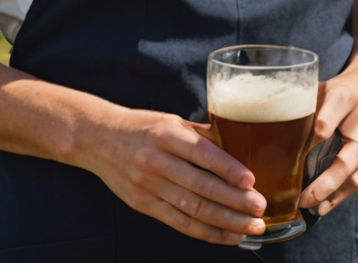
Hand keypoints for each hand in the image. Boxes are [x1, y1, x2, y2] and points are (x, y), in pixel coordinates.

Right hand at [76, 106, 268, 244]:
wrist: (97, 139)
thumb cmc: (142, 128)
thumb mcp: (172, 121)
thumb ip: (204, 135)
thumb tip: (243, 144)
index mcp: (166, 135)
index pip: (202, 154)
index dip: (228, 169)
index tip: (252, 181)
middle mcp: (156, 161)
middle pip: (200, 187)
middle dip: (235, 201)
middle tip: (260, 208)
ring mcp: (147, 186)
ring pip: (193, 209)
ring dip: (226, 221)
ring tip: (252, 227)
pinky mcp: (143, 205)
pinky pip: (179, 223)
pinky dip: (207, 232)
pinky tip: (229, 236)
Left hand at [300, 49, 357, 214]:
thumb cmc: (343, 88)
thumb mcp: (323, 89)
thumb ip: (304, 108)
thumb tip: (272, 131)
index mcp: (344, 97)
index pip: (324, 125)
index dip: (307, 146)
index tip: (290, 162)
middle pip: (344, 160)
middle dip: (322, 185)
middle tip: (301, 199)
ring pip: (356, 174)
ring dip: (333, 195)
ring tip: (312, 206)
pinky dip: (345, 193)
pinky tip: (328, 204)